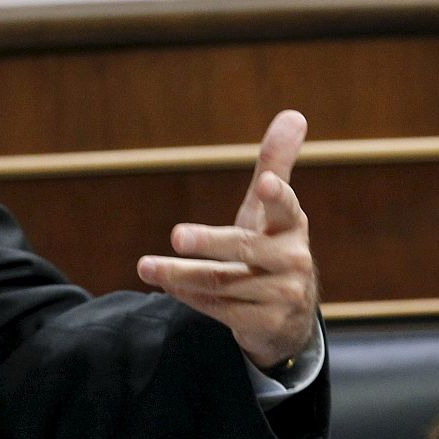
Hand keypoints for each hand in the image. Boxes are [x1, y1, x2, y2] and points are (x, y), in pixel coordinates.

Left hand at [136, 110, 316, 369]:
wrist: (289, 321)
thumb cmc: (272, 250)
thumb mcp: (272, 212)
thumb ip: (275, 164)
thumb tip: (293, 113)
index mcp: (293, 226)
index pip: (286, 207)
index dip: (277, 195)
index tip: (266, 183)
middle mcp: (293, 260)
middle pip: (244, 248)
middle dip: (209, 242)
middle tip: (176, 235)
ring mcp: (282, 295)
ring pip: (223, 282)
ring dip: (180, 275)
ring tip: (146, 266)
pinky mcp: (266, 325)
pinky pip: (219, 309)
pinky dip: (189, 297)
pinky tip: (164, 284)